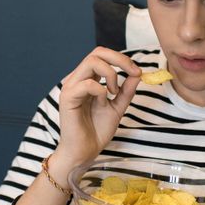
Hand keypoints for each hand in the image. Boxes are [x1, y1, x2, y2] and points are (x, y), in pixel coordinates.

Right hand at [53, 47, 140, 171]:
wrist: (84, 152)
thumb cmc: (96, 131)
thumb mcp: (117, 107)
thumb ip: (126, 91)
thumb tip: (137, 73)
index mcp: (87, 79)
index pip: (102, 55)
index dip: (122, 59)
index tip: (137, 72)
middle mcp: (77, 79)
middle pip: (97, 52)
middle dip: (120, 59)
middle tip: (133, 73)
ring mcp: (71, 87)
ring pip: (92, 62)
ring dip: (111, 74)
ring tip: (114, 92)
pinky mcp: (67, 98)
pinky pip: (87, 83)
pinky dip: (101, 90)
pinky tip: (104, 101)